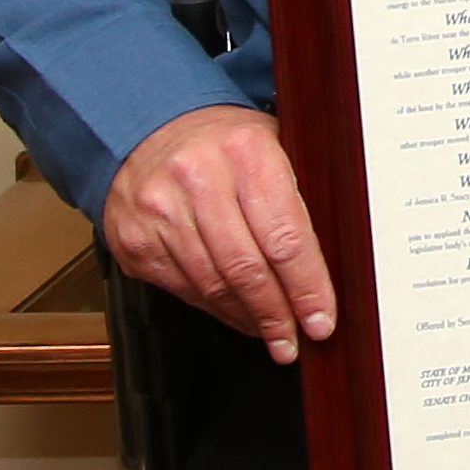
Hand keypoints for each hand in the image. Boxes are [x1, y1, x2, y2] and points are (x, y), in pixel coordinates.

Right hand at [102, 104, 333, 359]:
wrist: (147, 129)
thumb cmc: (223, 142)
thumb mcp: (274, 145)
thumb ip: (299, 194)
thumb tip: (333, 262)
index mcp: (246, 152)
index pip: (285, 237)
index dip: (307, 287)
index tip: (321, 319)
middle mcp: (198, 179)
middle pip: (247, 268)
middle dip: (278, 314)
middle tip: (295, 340)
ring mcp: (160, 211)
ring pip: (213, 284)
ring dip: (247, 318)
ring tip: (271, 334)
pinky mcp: (135, 240)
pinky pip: (183, 288)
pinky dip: (215, 308)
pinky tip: (236, 315)